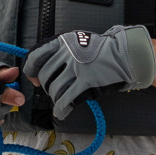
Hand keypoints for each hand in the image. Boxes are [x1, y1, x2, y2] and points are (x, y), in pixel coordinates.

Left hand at [24, 25, 155, 119]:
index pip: (36, 56)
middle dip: (47, 87)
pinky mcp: (86, 82)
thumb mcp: (77, 42)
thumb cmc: (101, 51)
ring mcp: (77, 68)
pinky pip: (67, 100)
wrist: (124, 55)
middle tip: (53, 91)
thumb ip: (59, 53)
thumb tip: (39, 73)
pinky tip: (61, 113)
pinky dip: (61, 109)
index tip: (34, 78)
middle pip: (46, 76)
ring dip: (55, 98)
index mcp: (63, 41)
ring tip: (60, 101)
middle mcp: (68, 53)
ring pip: (55, 89)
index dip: (31, 70)